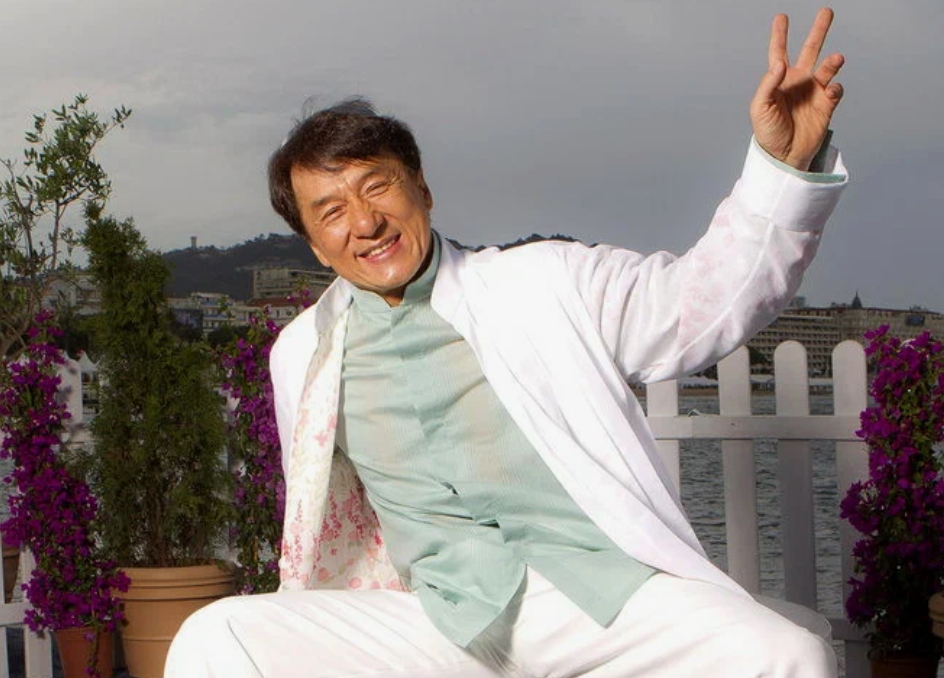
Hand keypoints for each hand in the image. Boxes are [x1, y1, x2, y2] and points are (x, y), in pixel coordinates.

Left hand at [750, 8, 844, 170]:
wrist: (784, 155)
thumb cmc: (768, 133)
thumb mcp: (760, 108)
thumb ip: (768, 84)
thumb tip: (780, 64)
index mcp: (779, 81)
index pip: (779, 52)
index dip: (780, 35)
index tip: (781, 17)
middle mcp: (798, 82)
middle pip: (810, 50)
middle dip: (818, 31)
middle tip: (826, 12)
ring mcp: (813, 92)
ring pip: (827, 68)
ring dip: (832, 62)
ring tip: (836, 59)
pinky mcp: (826, 105)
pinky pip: (836, 90)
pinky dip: (835, 88)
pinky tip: (830, 91)